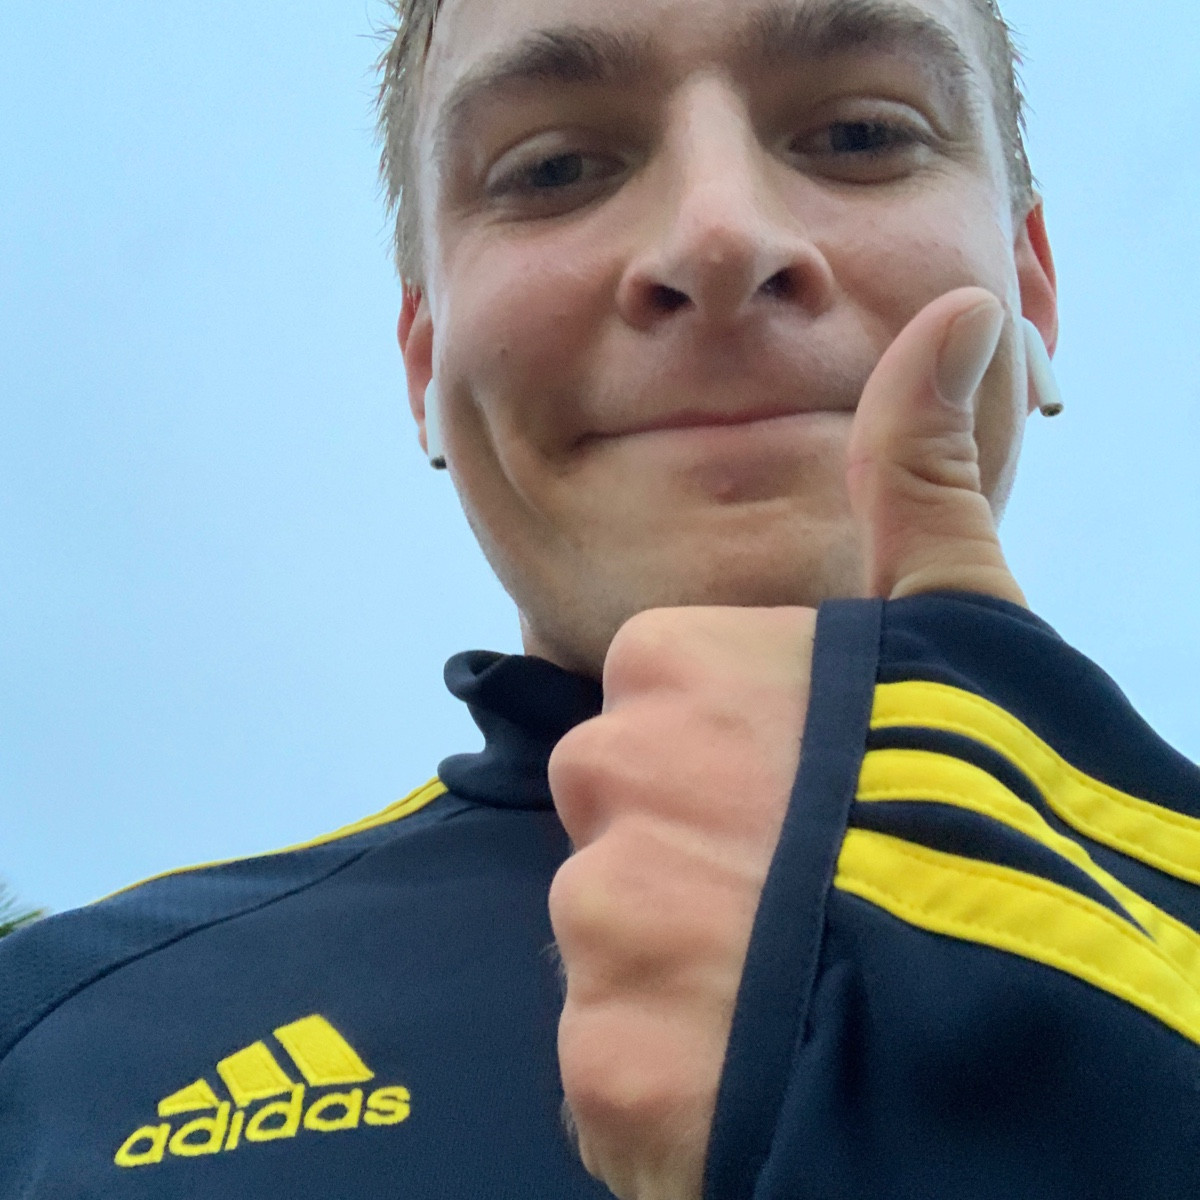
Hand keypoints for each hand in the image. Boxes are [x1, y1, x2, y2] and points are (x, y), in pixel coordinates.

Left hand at [547, 287, 1025, 1199]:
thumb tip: (954, 308)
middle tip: (812, 921)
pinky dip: (674, 1098)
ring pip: (612, 959)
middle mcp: (620, 778)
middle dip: (698, 882)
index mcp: (678, 665)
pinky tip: (771, 1084)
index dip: (732, 787)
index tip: (811, 825)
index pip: (648, 728)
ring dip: (691, 993)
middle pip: (616, 840)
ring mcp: (610, 930)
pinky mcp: (612, 1073)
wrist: (1060, 1031)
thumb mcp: (967, 627)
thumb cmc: (1013, 810)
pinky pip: (610, 1079)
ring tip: (805, 1009)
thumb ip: (920, 477)